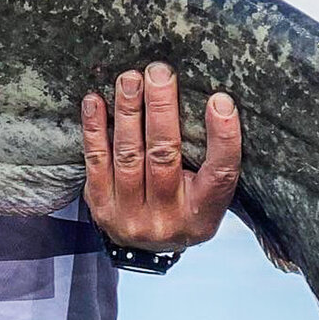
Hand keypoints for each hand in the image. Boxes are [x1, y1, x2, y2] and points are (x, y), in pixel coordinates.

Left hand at [81, 61, 240, 251]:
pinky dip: (95, 129)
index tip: (219, 99)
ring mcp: (130, 216)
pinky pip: (96, 161)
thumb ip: (209, 157)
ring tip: (130, 79)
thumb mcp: (206, 192)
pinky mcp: (101, 207)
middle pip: (164, 156)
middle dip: (161, 109)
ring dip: (128, 111)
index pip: (220, 174)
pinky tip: (95, 101)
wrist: (145, 247)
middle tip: (160, 72)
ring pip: (128, 155)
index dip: (223, 137)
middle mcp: (167, 219)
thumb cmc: (184, 204)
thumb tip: (215, 98)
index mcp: (203, 214)